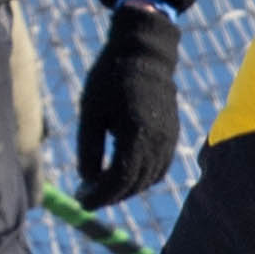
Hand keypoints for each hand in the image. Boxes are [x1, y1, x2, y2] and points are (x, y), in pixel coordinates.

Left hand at [70, 1, 186, 206]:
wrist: (144, 53)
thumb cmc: (110, 78)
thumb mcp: (90, 111)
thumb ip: (89, 148)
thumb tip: (88, 181)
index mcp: (136, 133)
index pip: (119, 179)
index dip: (99, 196)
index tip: (81, 201)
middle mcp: (158, 140)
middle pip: (135, 183)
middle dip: (109, 196)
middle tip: (86, 196)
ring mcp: (169, 138)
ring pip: (149, 179)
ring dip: (126, 189)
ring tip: (101, 187)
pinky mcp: (173, 135)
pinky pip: (160, 167)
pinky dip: (142, 178)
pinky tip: (122, 175)